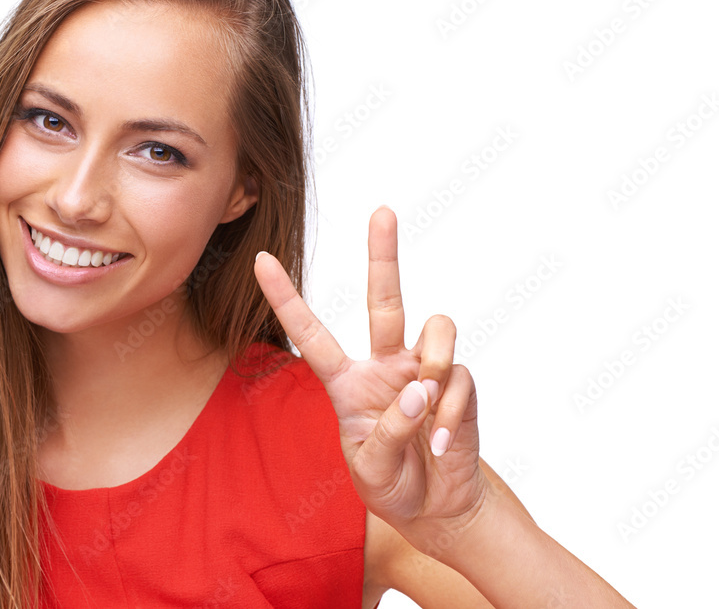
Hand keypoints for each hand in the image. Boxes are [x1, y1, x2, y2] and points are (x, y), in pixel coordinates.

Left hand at [253, 205, 488, 549]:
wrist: (438, 509)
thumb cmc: (392, 484)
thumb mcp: (371, 467)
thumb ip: (388, 431)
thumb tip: (418, 387)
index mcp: (346, 383)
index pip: (311, 335)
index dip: (286, 298)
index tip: (261, 259)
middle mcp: (384, 366)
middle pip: (385, 300)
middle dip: (383, 254)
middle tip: (381, 210)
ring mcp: (422, 371)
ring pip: (434, 328)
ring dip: (433, 364)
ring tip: (425, 408)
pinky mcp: (457, 384)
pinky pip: (457, 377)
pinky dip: (449, 412)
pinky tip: (440, 442)